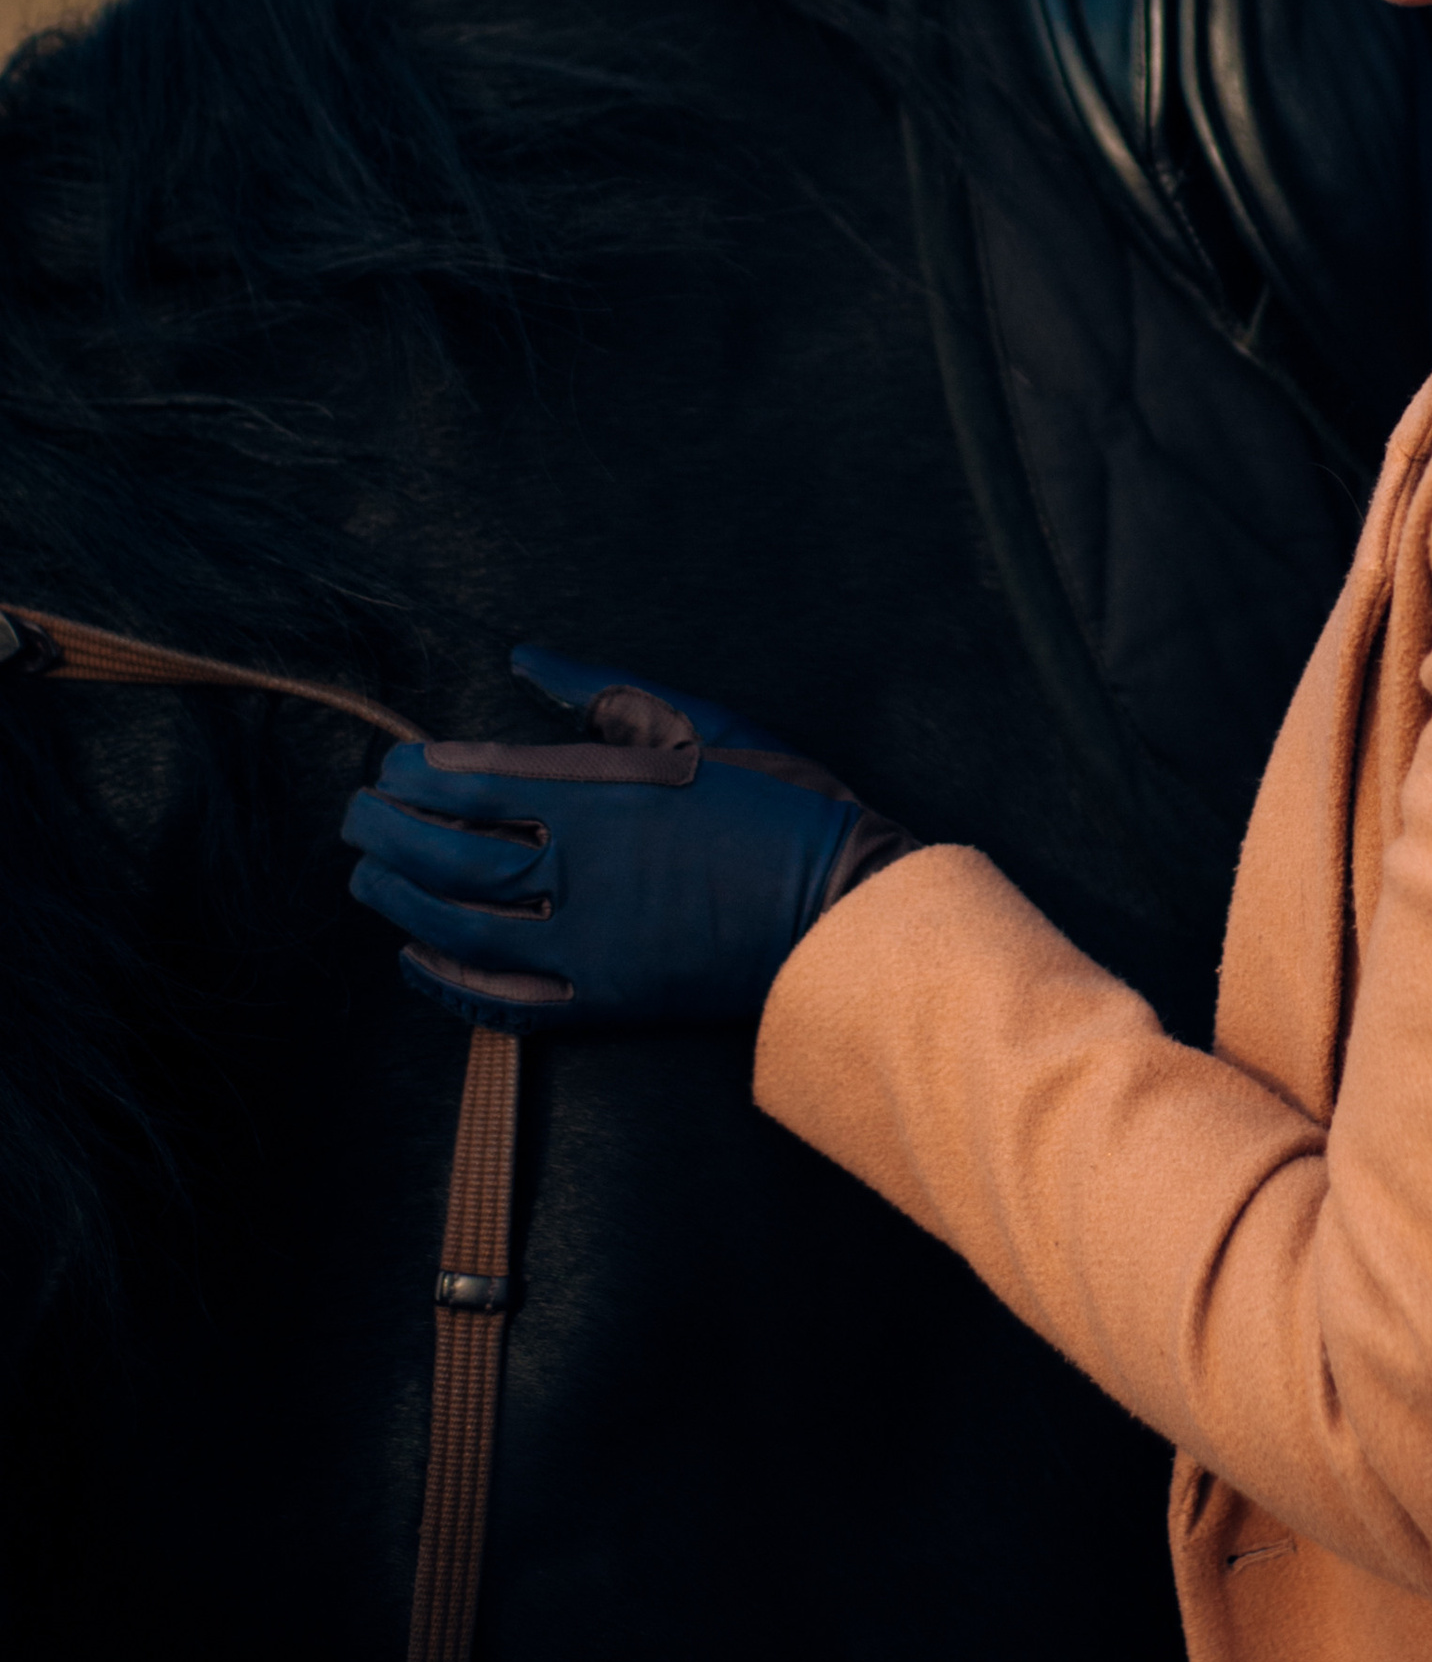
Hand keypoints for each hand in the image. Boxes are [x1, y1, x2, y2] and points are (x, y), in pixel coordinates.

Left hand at [342, 647, 914, 1029]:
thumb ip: (605, 693)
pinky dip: (448, 983)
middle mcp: (579, 871)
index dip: (416, 775)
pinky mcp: (604, 1001)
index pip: (470, 784)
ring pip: (460, 925)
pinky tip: (417, 959)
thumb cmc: (783, 802)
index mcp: (601, 795)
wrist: (843, 910)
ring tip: (368, 879)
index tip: (393, 765)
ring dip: (399, 901)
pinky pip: (501, 1001)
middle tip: (357, 816)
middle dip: (386, 833)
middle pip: (448, 855)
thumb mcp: (702, 722)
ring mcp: (586, 945)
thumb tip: (527, 660)